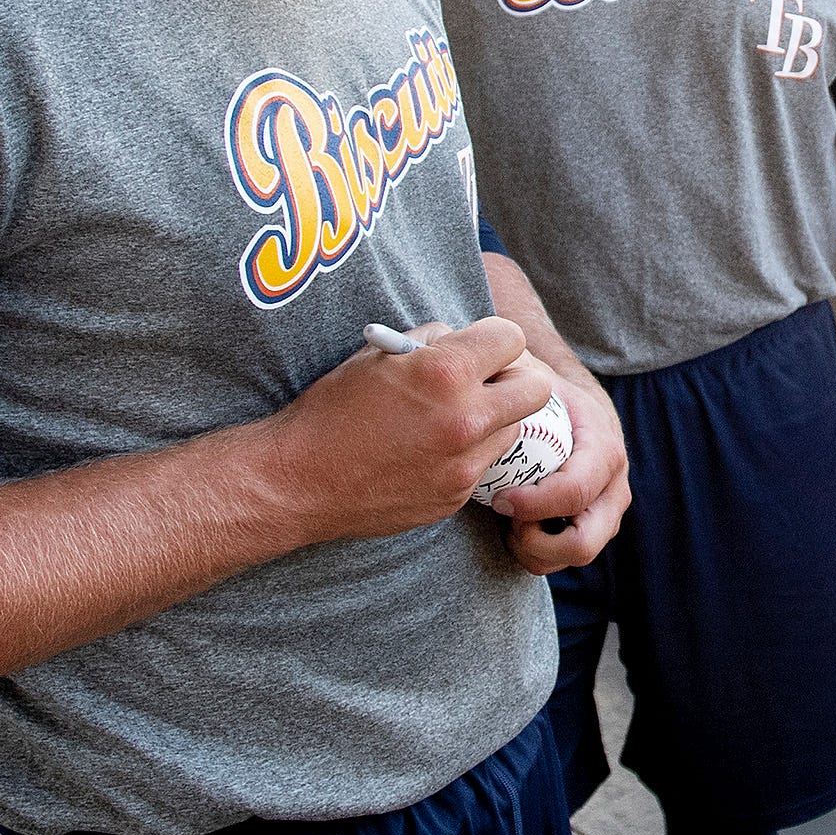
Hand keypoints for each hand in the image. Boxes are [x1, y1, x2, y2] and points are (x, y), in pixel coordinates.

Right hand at [256, 317, 557, 542]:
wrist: (299, 480)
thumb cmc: (331, 410)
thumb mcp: (377, 354)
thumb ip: (431, 342)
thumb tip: (462, 339)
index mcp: (445, 373)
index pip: (511, 339)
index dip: (494, 339)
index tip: (479, 347)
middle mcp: (465, 419)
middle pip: (536, 388)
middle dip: (515, 378)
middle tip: (488, 380)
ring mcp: (464, 463)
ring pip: (513, 429)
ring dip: (493, 418)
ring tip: (451, 417)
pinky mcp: (456, 495)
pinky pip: (483, 464)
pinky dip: (467, 453)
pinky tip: (429, 450)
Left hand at [490, 369, 630, 574]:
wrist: (572, 401)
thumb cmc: (542, 389)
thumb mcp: (531, 375)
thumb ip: (509, 375)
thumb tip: (478, 376)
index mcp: (603, 449)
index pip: (574, 492)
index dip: (531, 504)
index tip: (497, 497)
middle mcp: (614, 487)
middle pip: (584, 543)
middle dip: (536, 540)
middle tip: (504, 512)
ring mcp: (606, 512)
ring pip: (571, 557)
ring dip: (531, 547)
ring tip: (506, 516)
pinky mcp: (592, 527)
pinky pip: (562, 558)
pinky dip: (533, 550)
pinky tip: (512, 521)